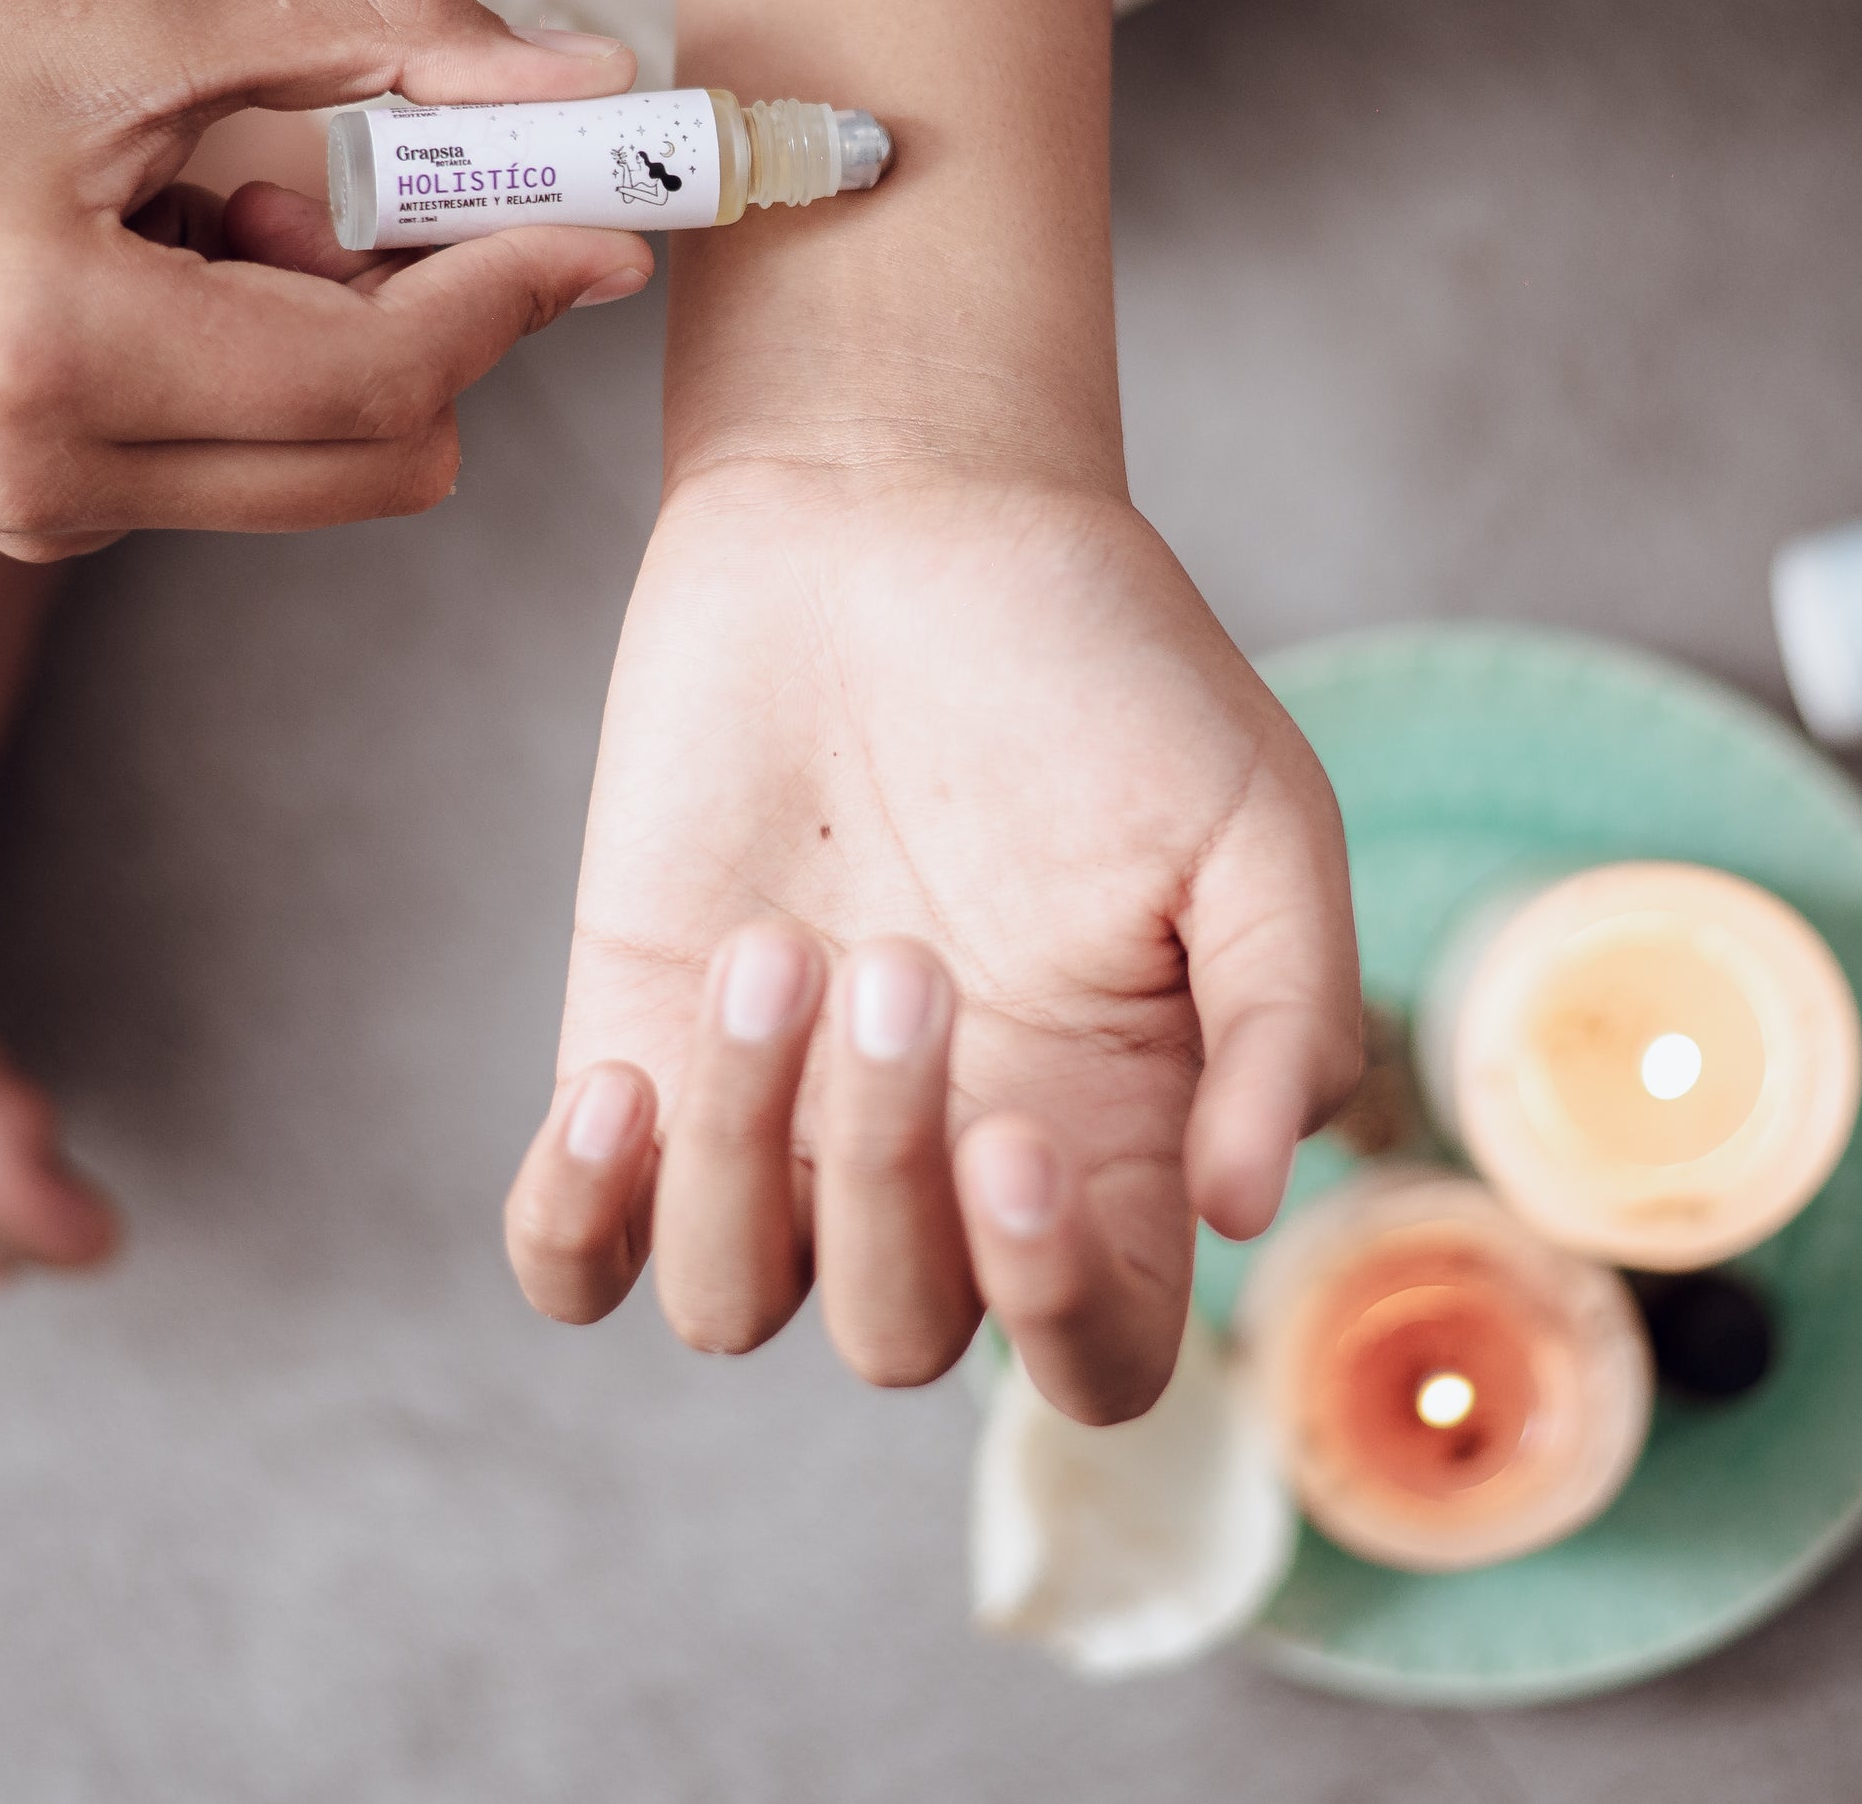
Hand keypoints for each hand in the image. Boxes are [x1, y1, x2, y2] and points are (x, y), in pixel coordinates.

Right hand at [0, 0, 653, 557]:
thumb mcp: (141, 11)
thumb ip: (383, 37)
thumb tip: (589, 79)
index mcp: (63, 357)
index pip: (386, 374)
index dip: (521, 281)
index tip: (611, 198)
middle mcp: (46, 482)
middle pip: (383, 461)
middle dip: (440, 321)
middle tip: (391, 170)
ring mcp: (28, 522)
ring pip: (316, 472)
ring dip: (335, 337)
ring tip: (211, 191)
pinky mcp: (18, 519)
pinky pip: (224, 465)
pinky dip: (250, 361)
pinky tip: (145, 246)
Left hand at [503, 458, 1360, 1422]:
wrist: (887, 506)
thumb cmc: (1097, 656)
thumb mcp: (1256, 815)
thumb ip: (1287, 1017)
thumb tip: (1244, 1215)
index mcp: (1107, 1132)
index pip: (1096, 1356)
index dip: (1059, 1313)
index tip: (1015, 1142)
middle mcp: (936, 1159)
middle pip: (903, 1336)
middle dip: (887, 1181)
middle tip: (900, 959)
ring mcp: (778, 1119)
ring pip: (729, 1306)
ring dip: (738, 1164)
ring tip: (775, 949)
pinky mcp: (636, 1048)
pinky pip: (573, 1260)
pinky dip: (575, 1224)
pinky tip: (617, 1090)